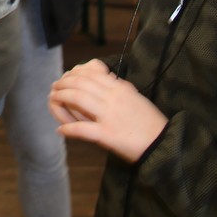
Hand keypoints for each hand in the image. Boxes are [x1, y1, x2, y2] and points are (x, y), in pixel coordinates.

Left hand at [49, 59, 167, 161]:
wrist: (162, 143)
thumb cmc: (150, 122)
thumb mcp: (136, 97)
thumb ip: (120, 88)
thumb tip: (109, 79)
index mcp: (120, 88)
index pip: (90, 73)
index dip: (73, 74)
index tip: (65, 77)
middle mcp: (113, 98)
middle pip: (80, 83)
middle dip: (63, 83)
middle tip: (55, 87)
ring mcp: (109, 116)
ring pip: (78, 99)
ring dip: (61, 98)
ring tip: (53, 100)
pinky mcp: (108, 135)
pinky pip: (82, 129)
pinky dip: (68, 129)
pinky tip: (60, 131)